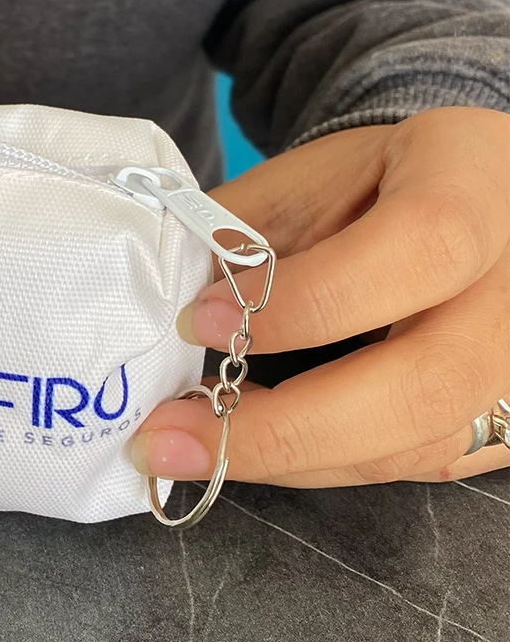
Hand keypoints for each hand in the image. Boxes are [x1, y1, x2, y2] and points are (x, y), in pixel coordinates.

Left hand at [130, 106, 509, 485]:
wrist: (466, 200)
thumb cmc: (374, 185)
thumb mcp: (308, 178)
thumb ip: (244, 233)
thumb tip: (165, 308)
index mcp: (475, 188)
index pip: (416, 249)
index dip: (305, 300)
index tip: (201, 322)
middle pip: (425, 383)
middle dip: (281, 427)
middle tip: (168, 436)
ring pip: (418, 444)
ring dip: (288, 458)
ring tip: (189, 447)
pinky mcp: (507, 419)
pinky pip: (415, 462)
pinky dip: (320, 460)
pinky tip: (251, 444)